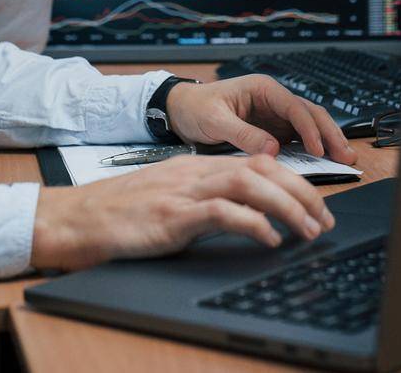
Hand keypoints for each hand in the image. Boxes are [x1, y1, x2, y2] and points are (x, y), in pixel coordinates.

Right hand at [30, 152, 336, 270]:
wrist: (74, 219)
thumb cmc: (117, 214)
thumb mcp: (168, 199)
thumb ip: (201, 200)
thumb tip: (242, 217)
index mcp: (194, 165)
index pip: (255, 161)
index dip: (291, 179)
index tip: (315, 201)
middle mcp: (193, 172)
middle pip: (260, 167)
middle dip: (302, 191)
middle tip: (325, 218)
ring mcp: (182, 191)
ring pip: (248, 183)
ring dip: (287, 205)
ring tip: (310, 229)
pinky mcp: (171, 216)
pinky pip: (221, 213)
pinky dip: (252, 223)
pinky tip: (270, 239)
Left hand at [165, 76, 355, 163]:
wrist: (180, 110)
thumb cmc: (195, 108)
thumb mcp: (215, 121)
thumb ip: (243, 134)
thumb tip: (272, 150)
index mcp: (262, 89)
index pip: (295, 107)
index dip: (310, 128)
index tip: (319, 149)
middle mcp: (273, 99)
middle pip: (311, 113)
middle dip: (331, 133)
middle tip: (347, 155)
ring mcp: (275, 114)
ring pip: (310, 124)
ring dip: (328, 140)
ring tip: (346, 158)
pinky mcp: (273, 129)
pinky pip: (299, 137)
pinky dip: (314, 148)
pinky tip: (326, 160)